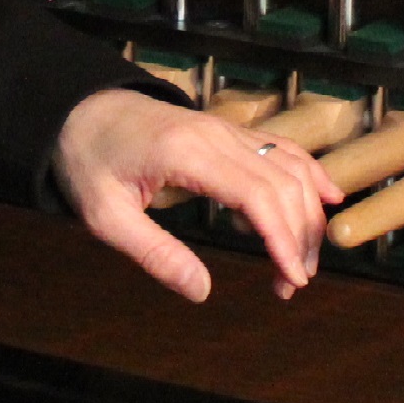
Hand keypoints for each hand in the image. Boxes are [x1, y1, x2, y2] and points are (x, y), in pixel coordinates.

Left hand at [53, 87, 341, 303]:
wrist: (76, 109)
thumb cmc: (87, 160)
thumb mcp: (105, 215)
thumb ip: (154, 254)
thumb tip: (202, 292)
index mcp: (187, 152)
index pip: (256, 195)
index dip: (283, 239)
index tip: (291, 280)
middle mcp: (215, 134)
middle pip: (283, 183)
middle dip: (299, 237)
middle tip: (290, 285)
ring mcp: (223, 128)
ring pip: (289, 166)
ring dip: (306, 213)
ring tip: (298, 262)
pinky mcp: (225, 131)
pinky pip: (279, 149)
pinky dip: (308, 174)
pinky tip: (327, 198)